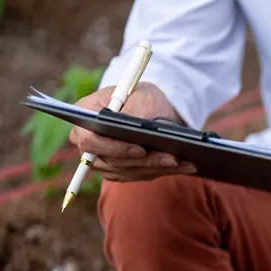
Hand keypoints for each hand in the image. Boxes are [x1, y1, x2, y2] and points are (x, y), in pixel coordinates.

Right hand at [67, 82, 196, 181]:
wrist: (148, 107)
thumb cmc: (140, 96)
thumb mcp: (140, 97)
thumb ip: (134, 114)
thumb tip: (139, 132)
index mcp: (84, 119)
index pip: (89, 141)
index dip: (113, 148)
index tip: (139, 149)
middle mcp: (90, 144)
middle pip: (113, 161)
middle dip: (146, 160)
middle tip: (172, 158)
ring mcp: (104, 160)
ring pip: (130, 171)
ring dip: (159, 167)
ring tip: (184, 162)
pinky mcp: (122, 171)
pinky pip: (142, 175)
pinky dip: (164, 171)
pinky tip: (185, 167)